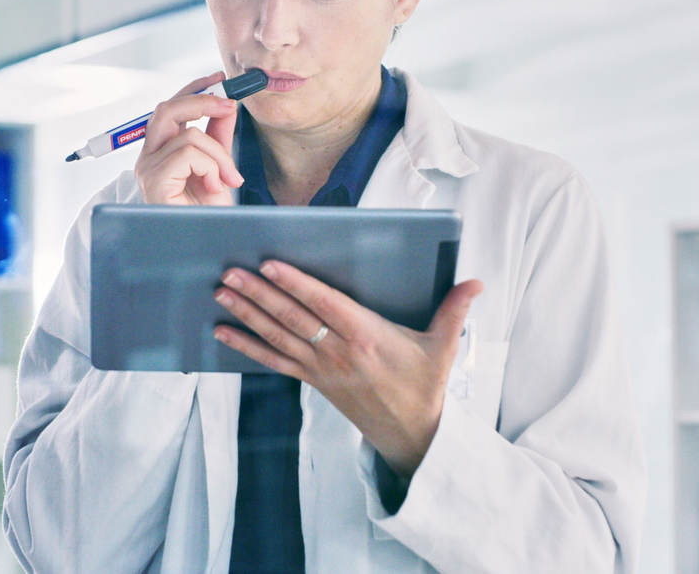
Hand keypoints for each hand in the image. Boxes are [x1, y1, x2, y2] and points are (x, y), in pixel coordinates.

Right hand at [133, 72, 243, 205]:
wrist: (205, 245)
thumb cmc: (207, 213)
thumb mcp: (219, 166)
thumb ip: (219, 135)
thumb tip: (228, 104)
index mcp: (160, 150)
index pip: (171, 108)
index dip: (195, 89)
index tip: (221, 79)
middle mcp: (148, 157)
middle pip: (167, 109)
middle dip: (202, 100)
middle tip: (230, 104)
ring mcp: (147, 169)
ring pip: (187, 134)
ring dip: (219, 153)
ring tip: (229, 178)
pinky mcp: (153, 181)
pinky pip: (188, 154)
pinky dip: (211, 167)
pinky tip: (214, 187)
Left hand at [213, 259, 483, 480]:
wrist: (411, 434)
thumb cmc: (424, 385)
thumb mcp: (443, 348)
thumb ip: (455, 311)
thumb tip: (476, 282)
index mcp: (366, 337)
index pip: (325, 304)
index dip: (297, 284)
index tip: (271, 265)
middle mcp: (338, 352)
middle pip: (293, 318)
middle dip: (259, 294)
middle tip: (230, 272)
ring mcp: (321, 368)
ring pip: (277, 336)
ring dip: (247, 314)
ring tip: (221, 293)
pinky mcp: (312, 381)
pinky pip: (274, 362)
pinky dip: (246, 346)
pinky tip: (221, 332)